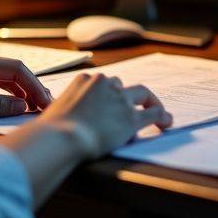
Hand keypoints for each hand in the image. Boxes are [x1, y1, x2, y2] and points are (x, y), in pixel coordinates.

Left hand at [0, 48, 52, 124]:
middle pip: (15, 70)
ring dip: (22, 90)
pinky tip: (15, 102)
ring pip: (6, 74)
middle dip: (32, 88)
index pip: (17, 70)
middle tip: (47, 108)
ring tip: (36, 107)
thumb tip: (21, 106)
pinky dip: (8, 90)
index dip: (35, 88)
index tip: (47, 105)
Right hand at [33, 73, 171, 158]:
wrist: (61, 137)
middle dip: (125, 94)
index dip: (106, 93)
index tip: (108, 102)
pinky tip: (166, 122)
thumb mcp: (52, 112)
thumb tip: (58, 120)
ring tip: (157, 113)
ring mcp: (119, 99)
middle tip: (131, 105)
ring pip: (141, 93)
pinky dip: (162, 116)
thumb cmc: (51, 130)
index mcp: (83, 80)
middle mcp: (104, 84)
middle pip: (120, 84)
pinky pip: (154, 112)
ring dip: (149, 101)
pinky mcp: (131, 117)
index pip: (100, 82)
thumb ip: (61, 110)